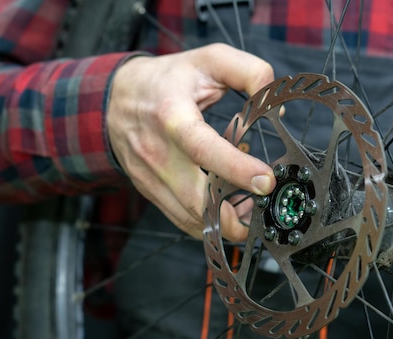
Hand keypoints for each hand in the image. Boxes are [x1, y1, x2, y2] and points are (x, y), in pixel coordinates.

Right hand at [107, 43, 275, 239]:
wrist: (116, 98)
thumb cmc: (167, 80)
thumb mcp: (210, 59)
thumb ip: (250, 72)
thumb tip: (276, 108)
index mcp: (172, 115)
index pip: (203, 148)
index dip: (235, 168)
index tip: (265, 180)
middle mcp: (158, 151)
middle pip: (195, 199)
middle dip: (232, 218)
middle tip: (262, 214)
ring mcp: (150, 176)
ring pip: (190, 217)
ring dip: (223, 224)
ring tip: (249, 211)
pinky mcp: (149, 191)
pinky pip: (181, 218)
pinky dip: (208, 223)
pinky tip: (227, 210)